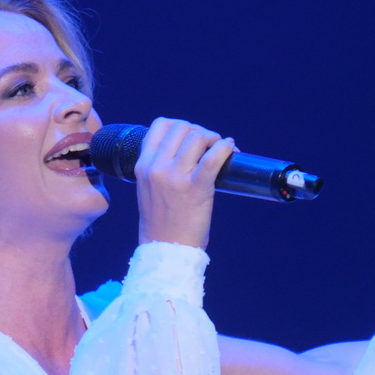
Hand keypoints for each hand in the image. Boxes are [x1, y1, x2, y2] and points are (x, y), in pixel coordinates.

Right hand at [134, 118, 236, 249]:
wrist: (166, 249)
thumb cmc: (161, 221)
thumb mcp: (148, 188)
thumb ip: (158, 167)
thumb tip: (186, 147)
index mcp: (143, 165)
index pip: (161, 125)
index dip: (181, 125)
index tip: (191, 138)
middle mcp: (156, 167)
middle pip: (182, 128)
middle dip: (201, 132)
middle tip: (211, 146)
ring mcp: (175, 177)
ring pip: (198, 137)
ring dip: (214, 139)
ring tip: (221, 149)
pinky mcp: (195, 188)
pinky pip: (213, 157)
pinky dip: (225, 147)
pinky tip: (231, 148)